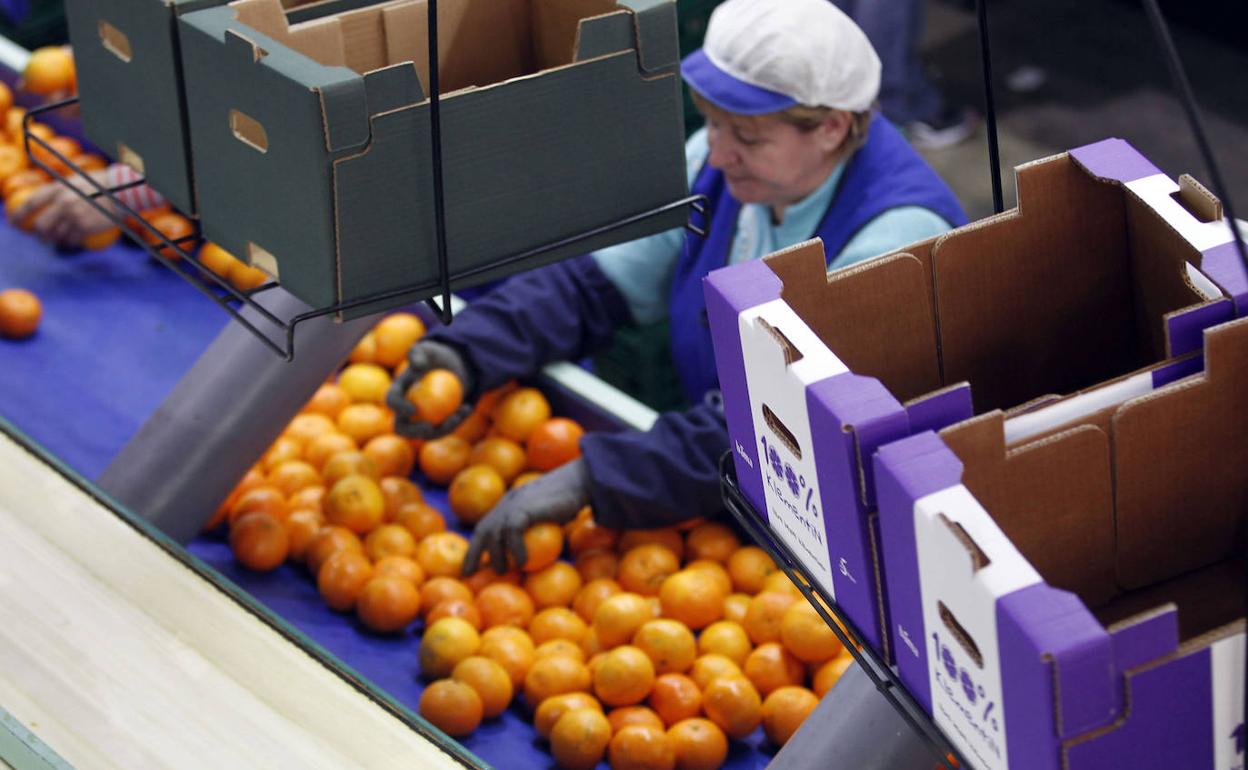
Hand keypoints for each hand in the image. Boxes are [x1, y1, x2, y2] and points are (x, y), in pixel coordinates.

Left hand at [14, 170, 117, 248]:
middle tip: (42, 237)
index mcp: (58, 189)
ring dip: (56, 239)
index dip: (20, 214)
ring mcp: (73, 216)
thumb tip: (45, 203)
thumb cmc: (100, 185)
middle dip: (40, 234)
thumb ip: (59, 191)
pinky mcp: (85, 227)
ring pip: (55, 235)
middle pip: (41, 225)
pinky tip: (74, 239)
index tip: (14, 223)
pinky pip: (71, 240)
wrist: (121, 191)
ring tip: (62, 237)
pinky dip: (70, 242)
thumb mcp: (75, 181)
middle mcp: (63, 202)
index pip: (32, 203)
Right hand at [386, 339, 475, 439]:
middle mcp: (405, 409)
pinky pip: (446, 428)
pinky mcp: (438, 423)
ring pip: (427, 433)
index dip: (398, 408)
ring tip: (458, 415)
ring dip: (443, 429)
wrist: (451, 366)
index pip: (391, 401)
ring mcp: (421, 419)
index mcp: (398, 391)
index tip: (413, 409)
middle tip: (429, 427)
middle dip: (413, 432)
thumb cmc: (435, 356)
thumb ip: (418, 352)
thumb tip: (416, 365)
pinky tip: (467, 408)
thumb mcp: (428, 349)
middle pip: (402, 428)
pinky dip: (457, 421)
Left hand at [463, 459, 591, 574]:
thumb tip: (530, 560)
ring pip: (496, 532)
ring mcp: (514, 504)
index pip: (485, 527)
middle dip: (473, 553)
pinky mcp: (524, 507)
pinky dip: (516, 548)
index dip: (475, 548)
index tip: (470, 567)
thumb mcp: (545, 516)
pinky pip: (514, 530)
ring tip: (502, 572)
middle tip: (470, 575)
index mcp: (507, 505)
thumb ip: (533, 531)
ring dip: (496, 555)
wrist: (577, 482)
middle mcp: (506, 504)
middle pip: (483, 530)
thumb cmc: (566, 502)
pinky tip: (522, 562)